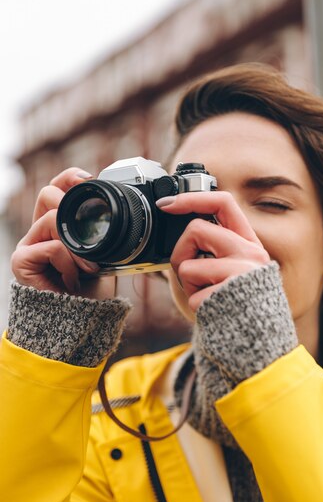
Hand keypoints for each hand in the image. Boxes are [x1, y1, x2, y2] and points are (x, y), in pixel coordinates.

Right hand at [11, 168, 115, 299]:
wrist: (80, 324)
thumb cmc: (92, 293)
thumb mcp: (105, 256)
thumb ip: (103, 234)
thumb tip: (121, 210)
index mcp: (57, 227)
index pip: (56, 188)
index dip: (69, 178)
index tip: (90, 179)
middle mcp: (39, 232)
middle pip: (47, 193)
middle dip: (71, 205)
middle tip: (90, 231)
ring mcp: (28, 245)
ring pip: (51, 218)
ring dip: (78, 244)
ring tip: (88, 268)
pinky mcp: (21, 262)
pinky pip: (51, 247)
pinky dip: (68, 262)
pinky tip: (72, 279)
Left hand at [157, 191, 269, 310]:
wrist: (257, 341)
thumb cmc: (235, 303)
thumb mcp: (230, 268)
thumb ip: (212, 247)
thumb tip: (177, 228)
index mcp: (249, 242)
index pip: (224, 203)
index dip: (192, 198)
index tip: (166, 204)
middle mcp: (251, 253)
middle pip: (196, 229)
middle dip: (181, 251)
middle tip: (190, 273)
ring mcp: (242, 274)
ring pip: (188, 265)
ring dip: (188, 284)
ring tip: (206, 294)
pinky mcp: (230, 295)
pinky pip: (192, 296)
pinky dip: (195, 305)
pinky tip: (212, 309)